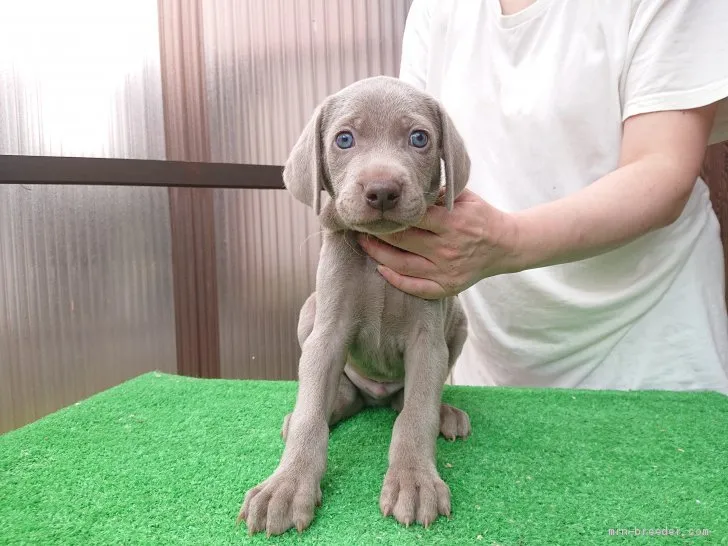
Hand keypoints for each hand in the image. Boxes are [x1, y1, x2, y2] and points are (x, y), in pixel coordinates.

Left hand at [358, 189, 519, 298]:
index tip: (373, 207)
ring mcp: (446, 271)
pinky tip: (380, 267)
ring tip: (364, 242)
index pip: (412, 217)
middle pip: (401, 240)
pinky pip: (414, 287)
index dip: (389, 213)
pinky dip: (394, 278)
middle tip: (361, 223)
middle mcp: (448, 249)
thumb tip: (405, 188)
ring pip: (402, 264)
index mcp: (452, 223)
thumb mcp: (463, 198)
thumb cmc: (480, 216)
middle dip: (377, 231)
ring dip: (377, 253)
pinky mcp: (447, 287)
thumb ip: (437, 194)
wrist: (505, 245)